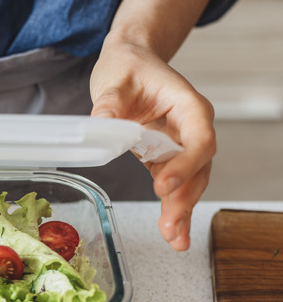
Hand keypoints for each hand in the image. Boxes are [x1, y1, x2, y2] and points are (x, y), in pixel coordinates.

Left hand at [90, 39, 214, 250]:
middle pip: (198, 168)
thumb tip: (102, 123)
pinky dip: (174, 209)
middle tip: (170, 227)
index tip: (163, 185)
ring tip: (174, 239)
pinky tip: (175, 235)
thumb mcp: (114, 80)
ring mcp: (181, 145)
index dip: (185, 164)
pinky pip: (175, 185)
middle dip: (184, 198)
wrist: (130, 62)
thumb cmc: (128, 67)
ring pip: (190, 182)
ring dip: (182, 210)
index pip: (198, 139)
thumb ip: (110, 103)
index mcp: (188, 106)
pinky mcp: (166, 157)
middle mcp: (191, 128)